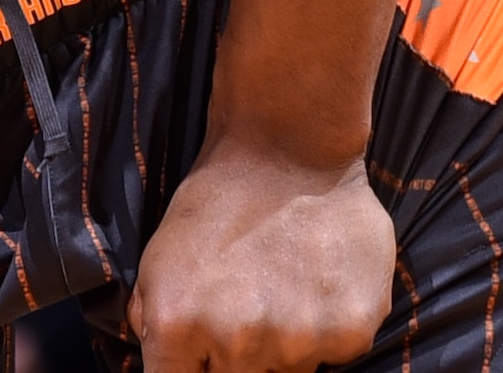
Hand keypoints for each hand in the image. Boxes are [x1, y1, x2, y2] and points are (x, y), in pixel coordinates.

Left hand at [131, 132, 394, 372]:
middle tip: (248, 307)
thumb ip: (153, 320)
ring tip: (283, 287)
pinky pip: (332, 357)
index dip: (191, 371)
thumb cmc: (218, 202)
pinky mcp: (349, 335)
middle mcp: (236, 344)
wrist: (290, 151)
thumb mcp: (159, 256)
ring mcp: (297, 343)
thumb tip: (163, 362)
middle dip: (236, 359)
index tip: (203, 357)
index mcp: (178, 325)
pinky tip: (317, 284)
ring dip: (284, 345)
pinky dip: (327, 332)